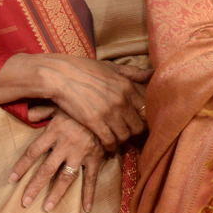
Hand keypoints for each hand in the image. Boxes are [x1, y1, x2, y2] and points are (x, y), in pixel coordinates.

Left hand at [9, 113, 112, 212]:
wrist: (106, 107)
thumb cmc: (79, 106)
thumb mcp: (59, 104)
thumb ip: (42, 110)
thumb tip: (27, 114)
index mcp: (53, 132)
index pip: (33, 152)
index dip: (21, 166)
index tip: (11, 179)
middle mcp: (65, 145)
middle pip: (46, 170)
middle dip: (34, 187)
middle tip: (25, 202)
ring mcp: (80, 154)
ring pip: (66, 178)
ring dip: (56, 194)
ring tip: (47, 208)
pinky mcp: (95, 158)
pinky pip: (91, 179)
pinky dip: (89, 194)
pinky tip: (86, 209)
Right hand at [33, 56, 148, 149]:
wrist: (60, 75)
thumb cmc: (84, 69)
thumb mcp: (111, 67)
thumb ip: (132, 72)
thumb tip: (152, 74)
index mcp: (127, 85)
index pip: (147, 109)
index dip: (145, 118)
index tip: (138, 121)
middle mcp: (122, 99)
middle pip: (139, 126)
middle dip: (134, 131)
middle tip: (128, 133)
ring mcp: (109, 111)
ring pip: (126, 135)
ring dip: (122, 139)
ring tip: (117, 138)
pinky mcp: (95, 122)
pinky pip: (110, 141)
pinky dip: (111, 146)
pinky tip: (107, 145)